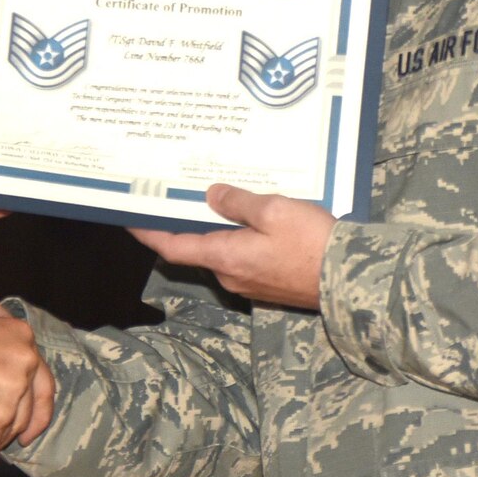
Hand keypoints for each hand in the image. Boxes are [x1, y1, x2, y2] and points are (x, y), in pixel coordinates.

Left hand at [131, 184, 336, 309]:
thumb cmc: (310, 243)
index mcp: (225, 256)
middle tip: (177, 193)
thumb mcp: (273, 210)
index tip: (129, 216)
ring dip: (215, 228)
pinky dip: (237, 237)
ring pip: (222, 251)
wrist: (348, 278)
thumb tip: (211, 195)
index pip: (172, 247)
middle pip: (197, 248)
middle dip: (185, 223)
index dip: (147, 232)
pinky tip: (250, 218)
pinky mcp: (268, 283)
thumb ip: (239, 202)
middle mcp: (230, 275)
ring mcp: (250, 283)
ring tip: (216, 197)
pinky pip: (243, 257)